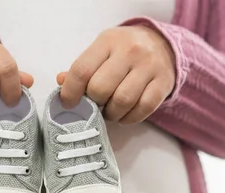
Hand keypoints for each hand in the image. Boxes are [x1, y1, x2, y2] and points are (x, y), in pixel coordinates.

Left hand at [57, 26, 174, 124]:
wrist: (162, 45)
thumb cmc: (123, 52)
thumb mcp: (101, 52)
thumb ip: (81, 69)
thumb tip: (61, 82)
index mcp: (108, 41)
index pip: (81, 70)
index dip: (70, 92)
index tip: (68, 103)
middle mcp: (130, 51)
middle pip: (100, 88)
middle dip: (94, 104)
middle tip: (95, 105)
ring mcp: (149, 66)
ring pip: (122, 101)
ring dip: (111, 114)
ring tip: (109, 111)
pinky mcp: (163, 83)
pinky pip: (143, 109)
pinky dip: (129, 118)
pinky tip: (124, 114)